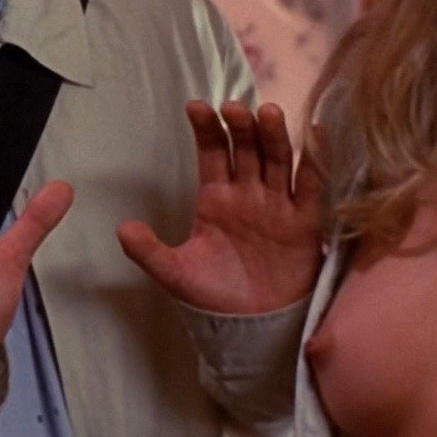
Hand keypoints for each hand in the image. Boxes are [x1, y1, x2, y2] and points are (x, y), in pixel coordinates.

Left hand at [117, 101, 323, 315]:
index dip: (206, 130)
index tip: (195, 107)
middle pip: (246, 149)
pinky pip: (311, 186)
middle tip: (233, 108)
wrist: (254, 329)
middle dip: (240, 127)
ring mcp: (277, 203)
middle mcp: (248, 192)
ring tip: (267, 113)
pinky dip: (315, 161)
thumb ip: (149, 252)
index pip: (211, 153)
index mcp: (215, 197)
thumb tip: (121, 229)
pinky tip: (314, 134)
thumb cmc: (215, 297)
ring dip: (273, 136)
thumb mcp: (176, 273)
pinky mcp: (305, 222)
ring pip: (277, 159)